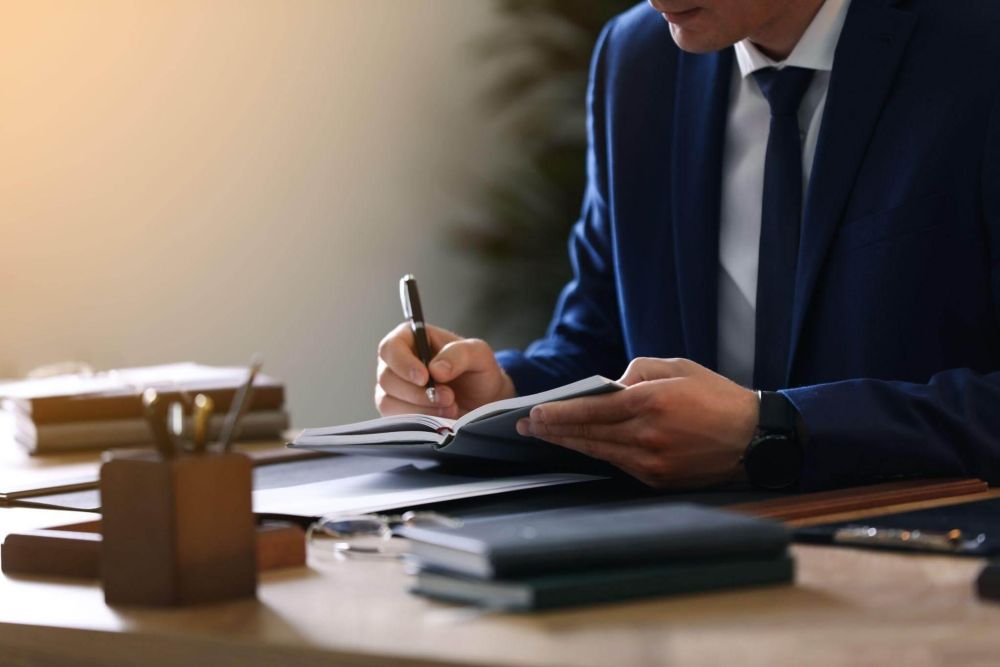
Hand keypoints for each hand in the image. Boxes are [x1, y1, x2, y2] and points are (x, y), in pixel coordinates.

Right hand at [376, 322, 515, 417]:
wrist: (483, 403)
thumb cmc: (477, 373)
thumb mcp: (478, 355)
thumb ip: (459, 354)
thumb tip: (435, 368)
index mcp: (411, 338)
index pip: (390, 347)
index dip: (403, 363)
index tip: (424, 378)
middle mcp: (396, 363)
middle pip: (387, 377)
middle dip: (419, 392)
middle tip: (448, 397)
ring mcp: (394, 389)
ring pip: (388, 401)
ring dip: (420, 409)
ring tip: (450, 408)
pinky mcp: (396, 412)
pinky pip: (394, 420)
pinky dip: (418, 422)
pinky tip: (439, 419)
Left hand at [516, 358, 758, 488]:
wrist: (756, 438)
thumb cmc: (716, 396)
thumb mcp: (678, 367)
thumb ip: (638, 372)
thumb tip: (608, 388)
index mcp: (652, 402)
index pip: (592, 410)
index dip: (559, 413)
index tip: (535, 412)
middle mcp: (648, 435)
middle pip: (588, 434)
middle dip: (553, 429)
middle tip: (526, 426)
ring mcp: (652, 461)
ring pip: (598, 452)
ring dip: (568, 444)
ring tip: (544, 436)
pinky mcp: (657, 479)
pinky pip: (618, 464)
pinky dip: (597, 453)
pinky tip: (580, 446)